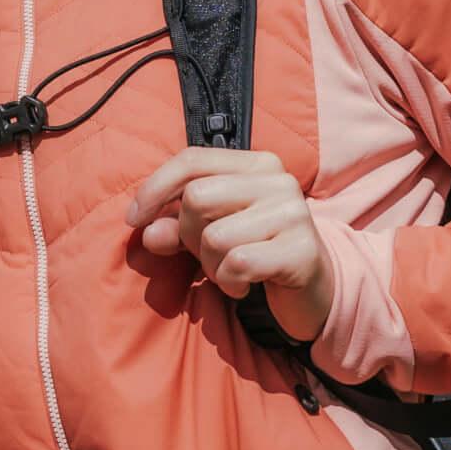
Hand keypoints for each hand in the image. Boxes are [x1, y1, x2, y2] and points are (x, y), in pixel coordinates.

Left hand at [130, 149, 336, 345]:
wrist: (315, 289)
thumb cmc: (256, 251)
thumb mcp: (210, 233)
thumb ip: (176, 226)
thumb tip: (147, 231)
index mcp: (256, 163)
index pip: (191, 160)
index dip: (155, 189)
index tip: (135, 220)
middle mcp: (278, 180)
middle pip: (197, 199)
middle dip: (188, 236)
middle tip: (208, 255)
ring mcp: (293, 213)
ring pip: (214, 237)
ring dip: (211, 266)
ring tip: (230, 270)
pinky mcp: (301, 250)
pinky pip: (237, 264)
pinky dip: (230, 282)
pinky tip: (245, 284)